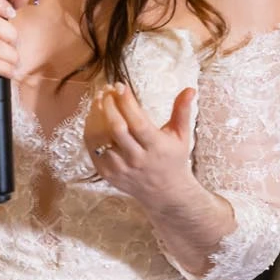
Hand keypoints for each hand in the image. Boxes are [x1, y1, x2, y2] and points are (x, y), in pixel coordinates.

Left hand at [82, 82, 199, 207]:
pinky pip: (92, 149)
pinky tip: (93, 116)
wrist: (165, 193)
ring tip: (98, 99)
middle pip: (116, 129)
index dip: (127, 103)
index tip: (121, 86)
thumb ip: (182, 111)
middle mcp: (137, 159)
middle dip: (109, 105)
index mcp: (156, 148)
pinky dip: (90, 130)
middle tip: (107, 90)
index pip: (138, 123)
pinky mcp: (107, 174)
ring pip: (100, 138)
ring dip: (96, 115)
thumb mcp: (181, 135)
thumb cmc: (173, 159)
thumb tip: (190, 89)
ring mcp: (120, 168)